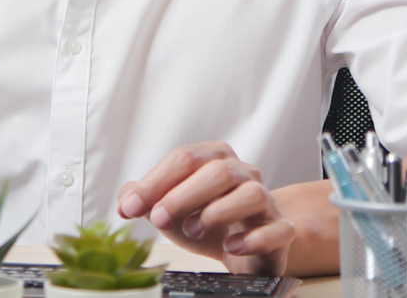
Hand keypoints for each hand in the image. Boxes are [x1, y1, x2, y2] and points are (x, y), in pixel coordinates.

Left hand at [117, 142, 295, 276]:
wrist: (238, 248)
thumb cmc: (203, 220)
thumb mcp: (168, 207)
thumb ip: (143, 197)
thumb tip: (125, 197)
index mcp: (213, 158)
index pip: (184, 158)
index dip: (154, 182)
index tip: (130, 206)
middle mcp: (242, 173)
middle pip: (217, 171)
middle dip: (183, 195)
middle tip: (160, 219)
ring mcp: (266, 200)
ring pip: (252, 194)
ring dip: (218, 213)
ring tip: (193, 230)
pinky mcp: (281, 229)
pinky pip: (277, 229)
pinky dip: (253, 239)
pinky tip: (230, 246)